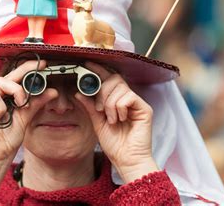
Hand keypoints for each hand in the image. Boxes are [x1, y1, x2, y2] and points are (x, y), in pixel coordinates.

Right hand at [0, 60, 57, 162]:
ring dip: (15, 92)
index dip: (26, 69)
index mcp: (0, 97)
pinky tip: (1, 119)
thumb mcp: (27, 116)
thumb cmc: (7, 139)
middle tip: (38, 71)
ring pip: (1, 83)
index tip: (41, 64)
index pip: (13, 78)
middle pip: (6, 76)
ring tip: (21, 104)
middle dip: (24, 73)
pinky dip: (2, 108)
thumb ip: (36, 103)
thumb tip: (52, 91)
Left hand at [75, 62, 158, 182]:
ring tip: (112, 119)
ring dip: (110, 104)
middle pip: (114, 79)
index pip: (108, 79)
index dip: (98, 70)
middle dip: (102, 91)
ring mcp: (137, 103)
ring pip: (120, 87)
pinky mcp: (145, 108)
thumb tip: (78, 92)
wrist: (126, 160)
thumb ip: (89, 107)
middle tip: (99, 109)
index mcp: (116, 100)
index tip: (86, 65)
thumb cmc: (114, 144)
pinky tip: (121, 119)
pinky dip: (120, 108)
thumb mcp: (97, 122)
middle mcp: (128, 99)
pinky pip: (129, 97)